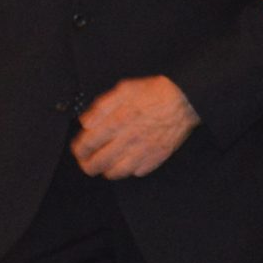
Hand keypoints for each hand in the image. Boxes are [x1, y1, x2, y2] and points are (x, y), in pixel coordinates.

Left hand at [73, 76, 200, 178]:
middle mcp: (127, 140)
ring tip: (103, 166)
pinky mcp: (155, 158)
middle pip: (98, 163)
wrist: (184, 101)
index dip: (78, 149)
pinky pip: (136, 172)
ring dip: (105, 171)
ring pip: (116, 172)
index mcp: (117, 122)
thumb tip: (86, 122)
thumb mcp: (123, 89)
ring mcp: (142, 152)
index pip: (88, 144)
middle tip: (86, 162)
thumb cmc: (155, 93)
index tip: (77, 149)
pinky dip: (127, 171)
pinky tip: (125, 163)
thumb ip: (102, 106)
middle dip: (87, 165)